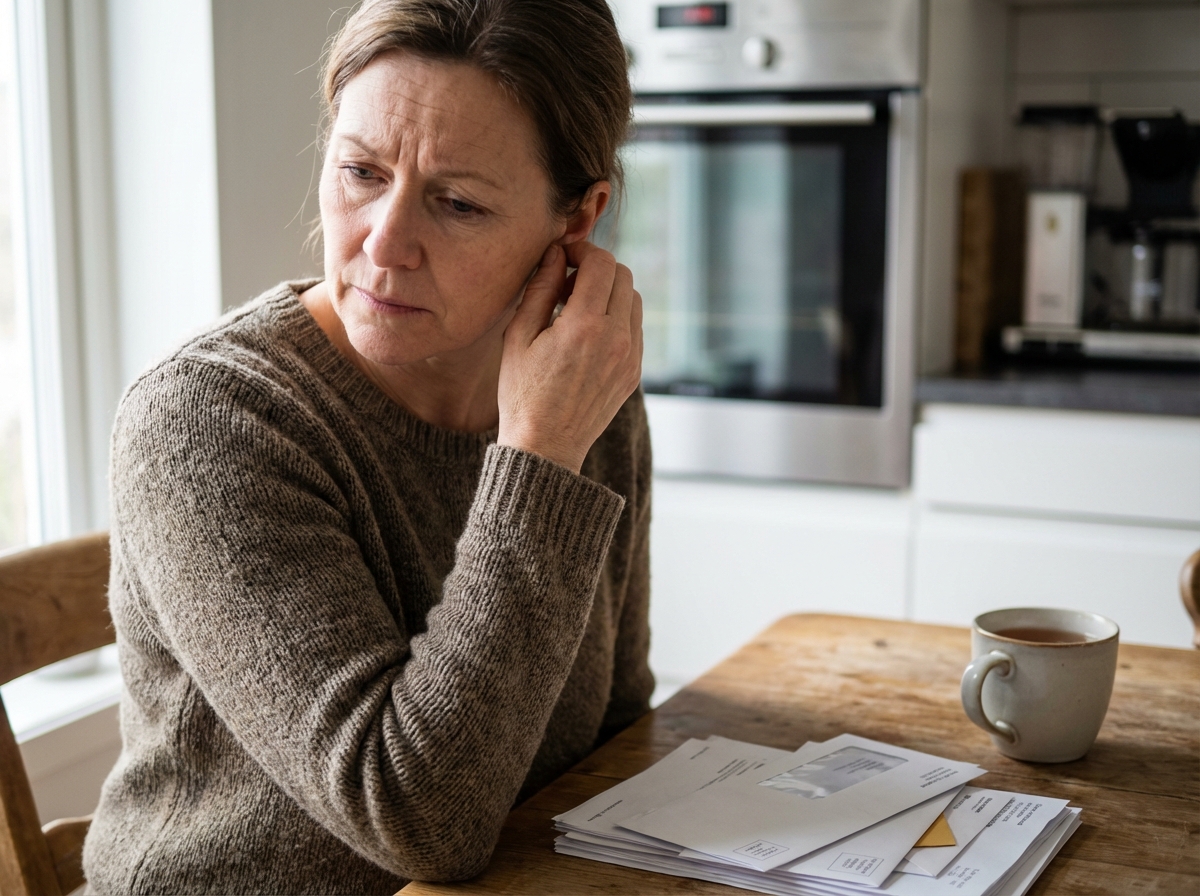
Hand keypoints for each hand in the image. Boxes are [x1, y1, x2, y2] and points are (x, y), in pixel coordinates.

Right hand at [497, 241, 642, 473]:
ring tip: (577, 310)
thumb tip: (556, 254)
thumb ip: (540, 289)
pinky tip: (588, 335)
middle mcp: (616, 339)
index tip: (564, 257)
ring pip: (633, 300)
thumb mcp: (519, 337)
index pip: (601, 263)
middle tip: (568, 283)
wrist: (545, 446)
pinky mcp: (634, 372)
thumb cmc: (522, 394)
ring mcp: (630, 357)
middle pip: (623, 275)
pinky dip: (617, 318)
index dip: (582, 250)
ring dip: (609, 293)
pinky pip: (635, 328)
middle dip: (596, 269)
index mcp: (584, 326)